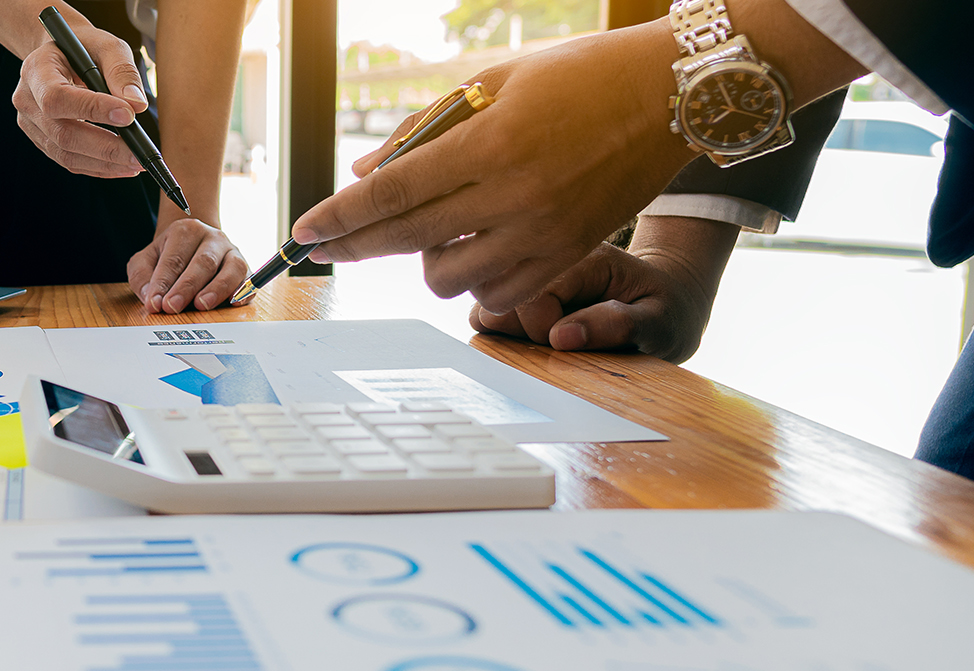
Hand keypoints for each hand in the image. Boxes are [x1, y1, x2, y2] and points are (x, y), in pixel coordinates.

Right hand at [12, 24, 150, 177]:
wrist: (62, 54)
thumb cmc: (84, 47)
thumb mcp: (106, 45)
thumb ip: (122, 71)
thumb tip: (137, 105)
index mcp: (36, 70)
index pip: (58, 97)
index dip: (92, 110)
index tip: (129, 116)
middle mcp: (26, 100)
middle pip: (62, 134)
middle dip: (104, 147)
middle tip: (138, 155)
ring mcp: (31, 124)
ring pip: (66, 154)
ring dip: (104, 163)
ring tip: (135, 163)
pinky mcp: (42, 140)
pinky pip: (69, 161)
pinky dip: (98, 167)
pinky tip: (122, 165)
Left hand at [127, 218, 249, 313]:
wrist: (193, 244)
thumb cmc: (168, 256)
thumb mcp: (145, 260)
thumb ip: (141, 276)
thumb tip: (150, 297)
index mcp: (186, 231)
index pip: (174, 259)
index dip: (163, 283)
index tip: (155, 303)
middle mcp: (212, 238)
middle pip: (202, 262)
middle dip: (186, 287)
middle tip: (172, 307)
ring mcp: (232, 252)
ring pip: (231, 268)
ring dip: (217, 289)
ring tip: (202, 305)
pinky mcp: (245, 268)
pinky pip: (248, 278)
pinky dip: (243, 291)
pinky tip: (234, 303)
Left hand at [290, 22, 697, 312]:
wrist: (671, 94)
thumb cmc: (578, 74)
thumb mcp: (493, 82)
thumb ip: (424, 130)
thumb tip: (366, 174)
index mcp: (490, 143)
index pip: (392, 194)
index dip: (339, 216)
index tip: (302, 232)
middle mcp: (514, 195)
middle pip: (406, 240)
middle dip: (352, 247)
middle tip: (320, 251)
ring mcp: (543, 232)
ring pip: (447, 276)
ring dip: (422, 259)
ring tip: (432, 229)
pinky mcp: (568, 255)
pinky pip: (497, 292)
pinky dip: (471, 277)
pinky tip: (472, 248)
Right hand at [470, 216, 737, 363]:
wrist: (668, 296)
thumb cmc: (666, 309)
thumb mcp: (660, 320)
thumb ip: (617, 325)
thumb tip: (559, 337)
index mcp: (584, 259)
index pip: (531, 293)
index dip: (539, 328)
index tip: (566, 345)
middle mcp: (548, 261)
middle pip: (496, 296)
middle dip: (518, 333)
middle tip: (556, 345)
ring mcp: (529, 278)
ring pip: (483, 307)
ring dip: (507, 335)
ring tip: (544, 343)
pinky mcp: (518, 296)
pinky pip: (485, 317)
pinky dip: (500, 336)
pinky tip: (531, 341)